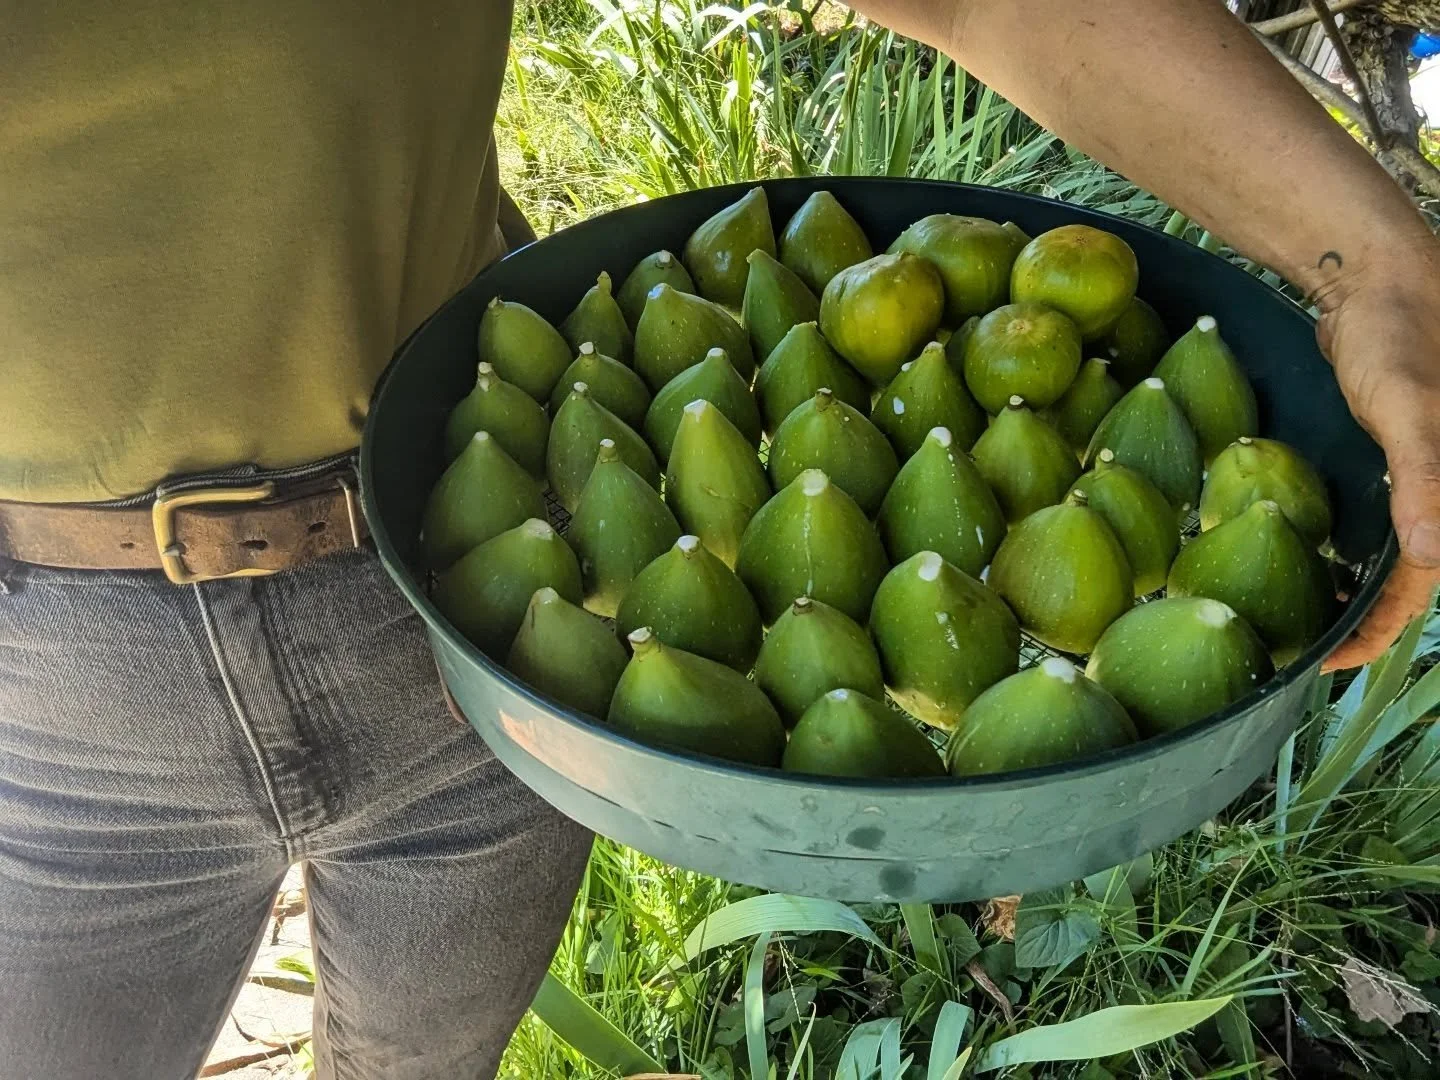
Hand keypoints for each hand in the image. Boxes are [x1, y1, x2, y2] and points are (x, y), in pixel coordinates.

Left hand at [1317, 253, 1439, 669]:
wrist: (1375, 277)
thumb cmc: (1400, 335)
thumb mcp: (1408, 407)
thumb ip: (1428, 477)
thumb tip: (1434, 557)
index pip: (1420, 583)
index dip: (1376, 631)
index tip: (1323, 664)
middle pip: (1406, 578)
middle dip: (1359, 619)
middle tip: (1294, 650)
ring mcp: (1416, 478)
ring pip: (1386, 552)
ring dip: (1348, 586)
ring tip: (1290, 619)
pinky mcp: (1387, 460)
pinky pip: (1367, 519)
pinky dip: (1339, 545)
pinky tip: (1297, 560)